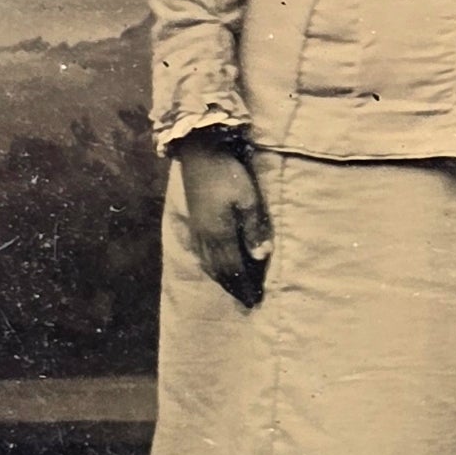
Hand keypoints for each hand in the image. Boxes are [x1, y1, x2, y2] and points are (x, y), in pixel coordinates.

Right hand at [175, 135, 270, 306]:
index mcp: (220, 234)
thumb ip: (255, 228)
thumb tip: (261, 256)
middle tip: (247, 302)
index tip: (255, 300)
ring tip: (234, 289)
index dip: (245, 286)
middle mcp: (206, 237)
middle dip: (234, 287)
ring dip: (222, 279)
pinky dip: (209, 265)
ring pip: (208, 263)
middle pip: (220, 270)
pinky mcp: (194, 221)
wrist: (199, 153)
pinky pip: (200, 253)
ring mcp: (197, 230)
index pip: (234, 268)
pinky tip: (212, 266)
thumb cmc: (228, 173)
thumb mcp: (249, 199)